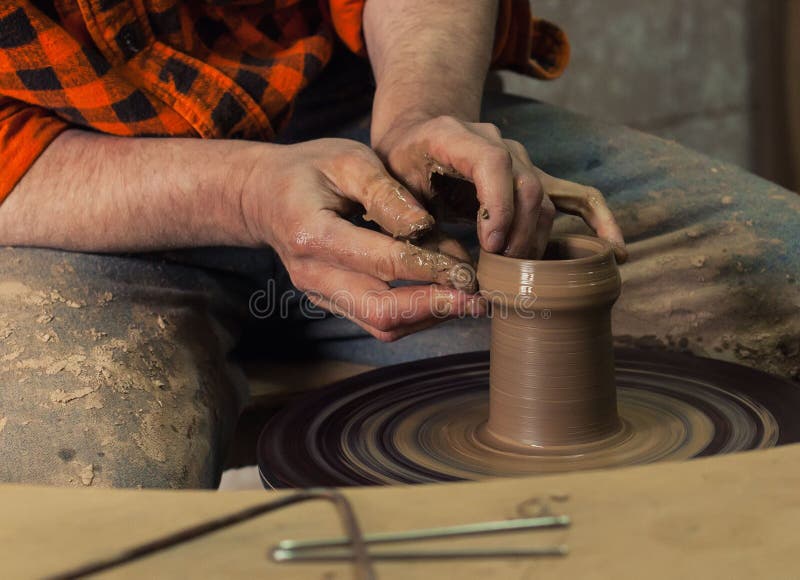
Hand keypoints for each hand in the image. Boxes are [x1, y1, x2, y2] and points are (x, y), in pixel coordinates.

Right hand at [238, 138, 483, 340]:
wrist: (262, 196)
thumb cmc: (308, 170)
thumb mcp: (347, 160)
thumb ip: (386, 193)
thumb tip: (425, 226)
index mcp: (314, 235)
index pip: (383, 262)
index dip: (432, 269)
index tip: (470, 268)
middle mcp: (313, 275)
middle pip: (381, 311)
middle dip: (435, 309)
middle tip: (479, 300)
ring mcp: (320, 294)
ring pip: (381, 325)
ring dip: (429, 317)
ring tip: (470, 301)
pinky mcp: (331, 302)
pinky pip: (376, 321)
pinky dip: (413, 315)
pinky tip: (442, 298)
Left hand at [374, 115, 627, 261]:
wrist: (418, 136)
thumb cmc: (399, 164)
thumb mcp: (387, 182)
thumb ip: (405, 214)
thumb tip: (435, 249)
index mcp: (455, 135)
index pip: (493, 162)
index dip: (499, 204)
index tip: (490, 245)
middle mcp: (497, 142)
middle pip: (527, 186)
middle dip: (518, 236)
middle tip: (501, 273)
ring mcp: (521, 159)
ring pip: (545, 201)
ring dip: (536, 242)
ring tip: (519, 275)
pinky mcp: (535, 178)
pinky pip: (576, 196)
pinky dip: (598, 222)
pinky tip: (615, 250)